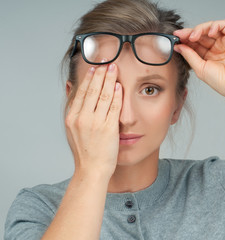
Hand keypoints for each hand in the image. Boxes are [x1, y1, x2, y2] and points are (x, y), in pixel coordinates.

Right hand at [65, 63, 121, 178]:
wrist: (92, 170)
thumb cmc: (85, 151)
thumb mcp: (72, 129)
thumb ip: (73, 109)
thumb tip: (71, 87)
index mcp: (72, 118)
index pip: (81, 92)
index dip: (89, 78)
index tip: (94, 67)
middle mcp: (82, 118)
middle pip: (92, 90)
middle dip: (100, 74)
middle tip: (106, 61)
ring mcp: (95, 123)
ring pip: (103, 96)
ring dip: (109, 80)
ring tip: (113, 68)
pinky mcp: (108, 129)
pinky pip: (113, 107)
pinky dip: (116, 95)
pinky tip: (119, 86)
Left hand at [174, 20, 224, 104]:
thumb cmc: (222, 82)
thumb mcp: (200, 68)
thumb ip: (189, 56)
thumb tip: (178, 46)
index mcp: (208, 56)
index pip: (194, 43)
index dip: (184, 40)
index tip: (175, 39)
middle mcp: (216, 48)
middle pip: (200, 34)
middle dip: (189, 33)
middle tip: (180, 35)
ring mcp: (224, 42)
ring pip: (210, 28)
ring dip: (199, 29)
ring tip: (192, 36)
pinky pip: (223, 25)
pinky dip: (214, 26)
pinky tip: (208, 33)